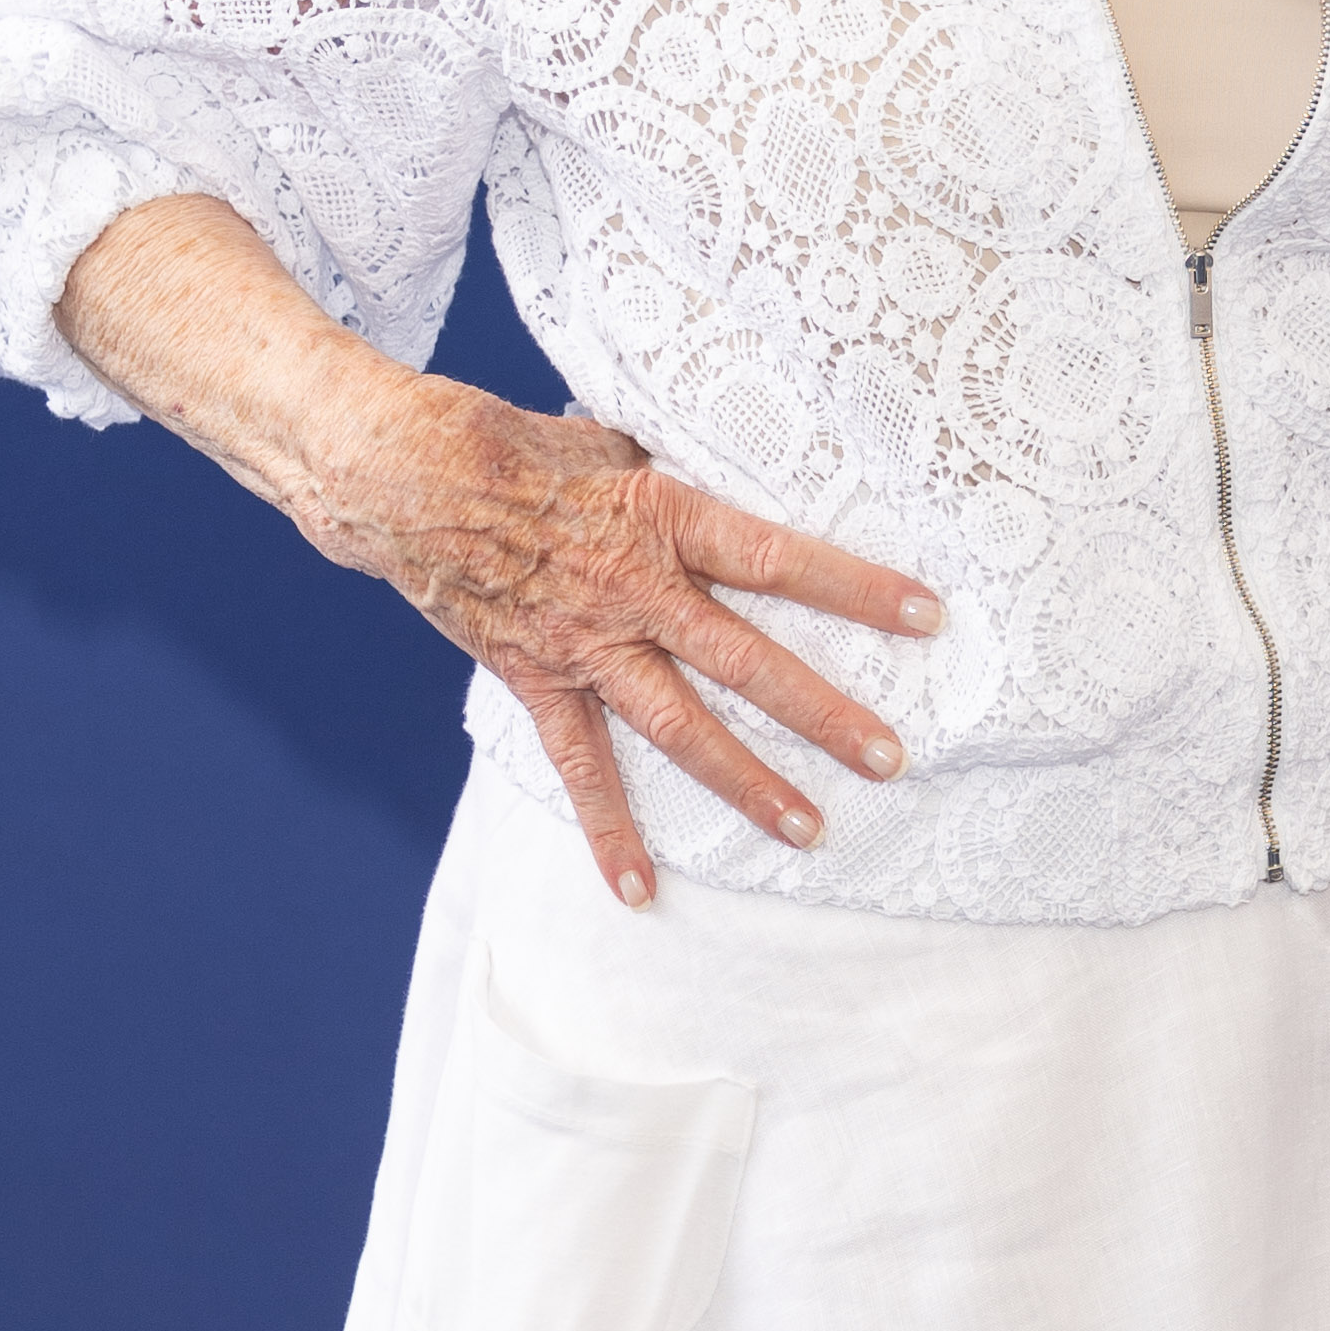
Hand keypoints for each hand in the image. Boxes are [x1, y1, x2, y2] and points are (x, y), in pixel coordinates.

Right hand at [303, 376, 941, 902]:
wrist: (402, 479)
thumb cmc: (512, 445)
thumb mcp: (609, 440)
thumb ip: (673, 478)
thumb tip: (733, 475)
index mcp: (661, 517)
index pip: (777, 558)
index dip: (854, 587)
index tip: (927, 616)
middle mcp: (633, 590)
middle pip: (747, 661)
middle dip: (823, 714)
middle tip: (892, 758)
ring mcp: (586, 646)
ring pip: (680, 727)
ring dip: (747, 782)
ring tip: (810, 830)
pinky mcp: (539, 682)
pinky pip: (580, 768)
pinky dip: (608, 831)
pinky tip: (640, 890)